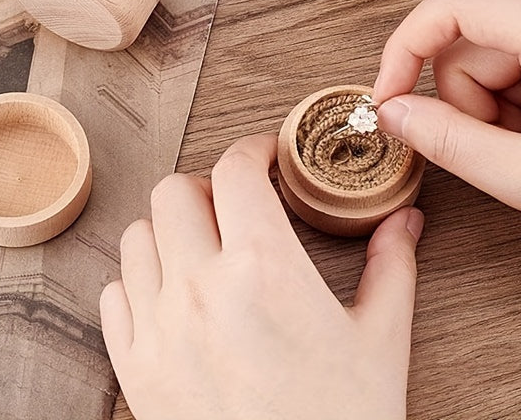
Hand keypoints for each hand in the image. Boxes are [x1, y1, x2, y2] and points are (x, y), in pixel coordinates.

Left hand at [99, 134, 423, 419]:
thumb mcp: (380, 342)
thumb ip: (392, 268)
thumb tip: (406, 221)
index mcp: (264, 269)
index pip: (234, 170)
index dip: (251, 150)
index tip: (265, 156)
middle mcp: (200, 288)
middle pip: (173, 191)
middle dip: (207, 185)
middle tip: (235, 204)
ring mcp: (158, 329)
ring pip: (138, 236)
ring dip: (169, 229)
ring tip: (202, 245)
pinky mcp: (134, 369)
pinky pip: (113, 295)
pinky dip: (138, 280)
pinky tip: (171, 294)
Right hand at [373, 0, 520, 263]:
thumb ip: (450, 143)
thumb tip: (395, 113)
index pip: (452, 6)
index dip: (405, 48)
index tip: (388, 94)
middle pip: (468, 43)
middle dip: (464, 101)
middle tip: (497, 149)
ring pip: (488, 63)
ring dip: (489, 113)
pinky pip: (515, 76)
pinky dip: (513, 115)